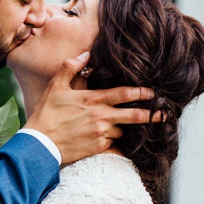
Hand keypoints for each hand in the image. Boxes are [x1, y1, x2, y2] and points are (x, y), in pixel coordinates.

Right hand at [25, 51, 160, 164]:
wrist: (40, 144)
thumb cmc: (46, 114)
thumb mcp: (55, 87)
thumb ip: (71, 68)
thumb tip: (86, 55)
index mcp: (93, 100)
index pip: (125, 94)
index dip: (142, 92)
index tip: (154, 92)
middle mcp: (101, 117)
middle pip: (134, 115)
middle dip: (151, 114)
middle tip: (163, 113)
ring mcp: (101, 134)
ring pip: (122, 130)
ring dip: (122, 127)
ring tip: (119, 125)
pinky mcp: (98, 148)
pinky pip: (112, 143)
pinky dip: (111, 139)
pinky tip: (103, 137)